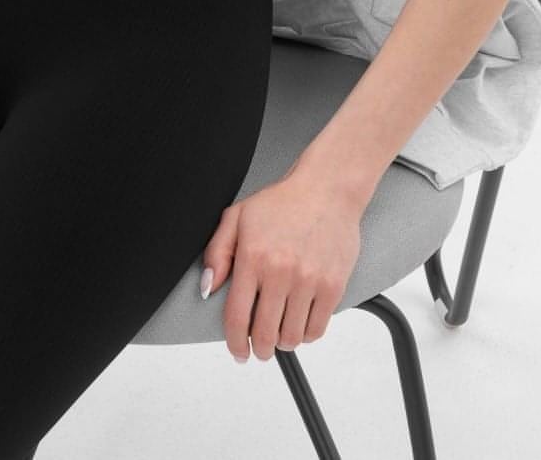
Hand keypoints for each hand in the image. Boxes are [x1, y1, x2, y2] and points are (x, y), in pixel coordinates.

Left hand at [200, 163, 364, 361]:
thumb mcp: (238, 217)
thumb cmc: (282, 203)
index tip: (238, 351)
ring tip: (280, 332)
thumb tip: (207, 287)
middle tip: (259, 347)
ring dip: (283, 342)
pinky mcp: (333, 285)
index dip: (235, 343)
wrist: (326, 190)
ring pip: (291, 337)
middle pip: (264, 334)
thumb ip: (217, 253)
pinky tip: (300, 323)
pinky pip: (317, 329)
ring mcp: (308, 280)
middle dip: (259, 349)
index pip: (237, 317)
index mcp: (253, 257)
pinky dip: (306, 334)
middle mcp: (280, 271)